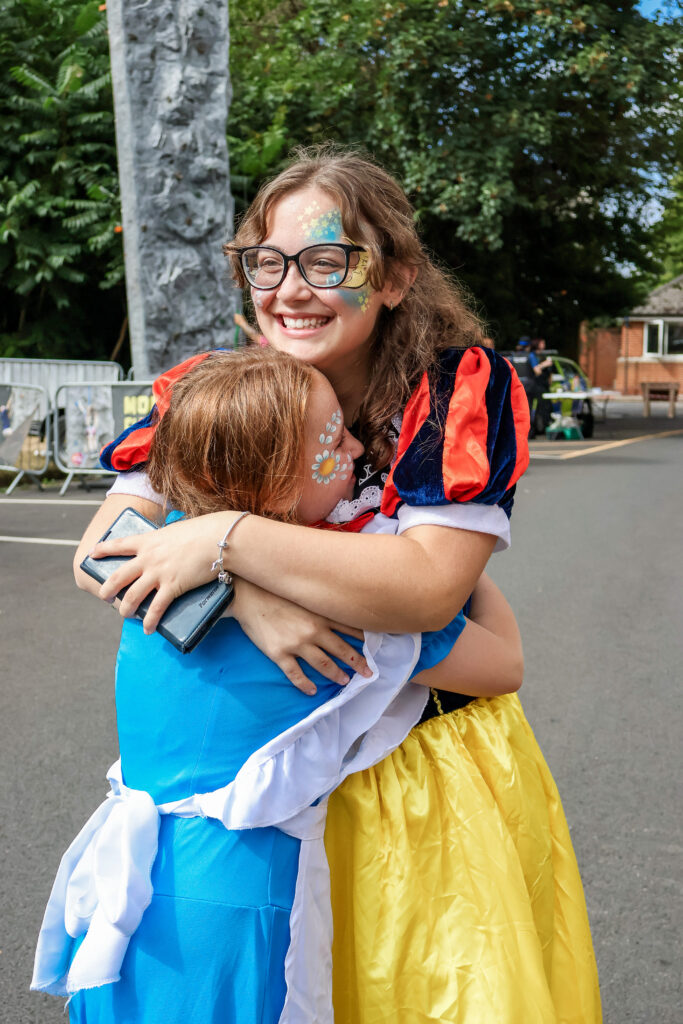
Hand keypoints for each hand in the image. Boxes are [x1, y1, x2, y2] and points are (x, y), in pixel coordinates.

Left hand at [90, 512, 232, 631]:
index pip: (119, 544)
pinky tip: (148, 629)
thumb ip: (168, 541)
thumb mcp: (178, 530)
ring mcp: (158, 573)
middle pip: (119, 575)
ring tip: (125, 615)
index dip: (104, 549)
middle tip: (103, 596)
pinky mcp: (172, 586)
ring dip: (125, 608)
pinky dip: (150, 620)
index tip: (93, 553)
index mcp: (149, 540)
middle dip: (107, 588)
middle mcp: (148, 557)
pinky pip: (156, 608)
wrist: (220, 538)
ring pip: (132, 595)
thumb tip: (169, 547)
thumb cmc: (204, 531)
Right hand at [230, 579, 370, 695]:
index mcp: (319, 614)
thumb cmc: (275, 591)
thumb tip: (336, 611)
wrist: (246, 595)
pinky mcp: (279, 654)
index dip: (364, 640)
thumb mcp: (302, 595)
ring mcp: (296, 644)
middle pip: (341, 650)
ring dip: (336, 674)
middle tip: (368, 672)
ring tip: (344, 681)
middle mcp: (312, 630)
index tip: (375, 649)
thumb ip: (319, 605)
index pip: (349, 628)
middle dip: (357, 662)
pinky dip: (305, 684)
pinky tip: (312, 690)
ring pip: (323, 664)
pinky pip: (296, 674)